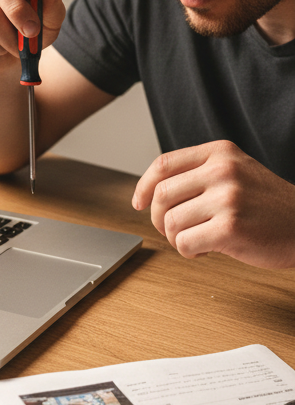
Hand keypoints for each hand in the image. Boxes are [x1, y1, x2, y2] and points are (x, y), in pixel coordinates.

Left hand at [132, 140, 294, 266]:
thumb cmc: (266, 205)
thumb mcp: (236, 172)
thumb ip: (198, 174)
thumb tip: (149, 194)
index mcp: (220, 153)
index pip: (163, 165)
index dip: (143, 187)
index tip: (138, 203)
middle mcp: (223, 170)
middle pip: (161, 196)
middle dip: (159, 219)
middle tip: (175, 231)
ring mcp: (228, 197)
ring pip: (170, 223)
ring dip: (177, 239)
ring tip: (199, 240)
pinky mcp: (231, 227)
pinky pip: (184, 243)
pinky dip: (189, 251)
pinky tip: (207, 250)